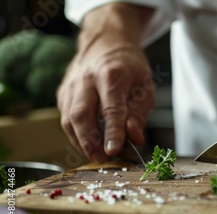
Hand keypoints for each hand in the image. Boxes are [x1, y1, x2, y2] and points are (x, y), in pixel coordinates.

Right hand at [57, 4, 153, 162]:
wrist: (105, 42)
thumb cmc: (128, 66)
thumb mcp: (145, 85)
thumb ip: (139, 113)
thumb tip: (135, 138)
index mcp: (111, 75)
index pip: (111, 108)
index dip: (112, 132)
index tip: (114, 151)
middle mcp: (86, 79)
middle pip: (81, 114)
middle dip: (90, 141)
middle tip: (101, 159)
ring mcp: (71, 85)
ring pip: (68, 119)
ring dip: (80, 142)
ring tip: (95, 156)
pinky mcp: (62, 92)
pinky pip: (65, 118)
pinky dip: (75, 135)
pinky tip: (87, 144)